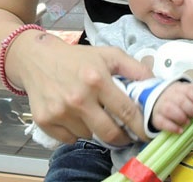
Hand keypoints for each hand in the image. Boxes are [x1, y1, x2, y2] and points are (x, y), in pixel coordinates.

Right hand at [17, 33, 153, 145]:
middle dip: (122, 137)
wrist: (38, 59)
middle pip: (109, 133)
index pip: (126, 111)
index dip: (140, 126)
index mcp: (97, 80)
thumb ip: (135, 68)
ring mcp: (60, 111)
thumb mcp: (109, 55)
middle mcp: (78, 98)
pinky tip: (76, 115)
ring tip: (94, 113)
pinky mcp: (45, 121)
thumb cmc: (78, 58)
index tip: (147, 132)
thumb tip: (154, 83)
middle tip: (127, 134)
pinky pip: (70, 138)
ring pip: (89, 135)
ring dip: (96, 129)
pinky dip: (76, 131)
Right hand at [152, 82, 192, 133]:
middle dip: (190, 109)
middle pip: (180, 100)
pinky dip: (172, 127)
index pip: (188, 91)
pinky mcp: (157, 118)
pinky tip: (180, 130)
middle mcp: (169, 96)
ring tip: (188, 122)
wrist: (159, 101)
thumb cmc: (177, 98)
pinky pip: (162, 122)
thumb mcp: (185, 92)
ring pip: (169, 110)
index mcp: (178, 89)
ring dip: (181, 117)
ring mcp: (161, 107)